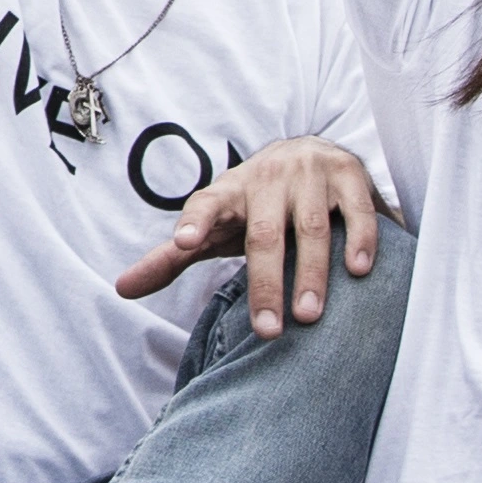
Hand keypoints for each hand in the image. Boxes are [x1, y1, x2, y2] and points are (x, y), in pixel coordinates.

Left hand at [117, 135, 388, 334]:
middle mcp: (266, 178)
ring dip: (312, 273)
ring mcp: (308, 173)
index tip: (184, 242)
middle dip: (265, 284)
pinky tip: (359, 272)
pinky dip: (360, 240)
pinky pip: (356, 210)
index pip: (205, 205)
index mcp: (228, 192)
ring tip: (310, 316)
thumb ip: (171, 259)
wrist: (310, 150)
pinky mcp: (348, 174)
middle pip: (263, 235)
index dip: (193, 222)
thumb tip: (121, 289)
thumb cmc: (255, 206)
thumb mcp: (214, 227)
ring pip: (311, 227)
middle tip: (269, 332)